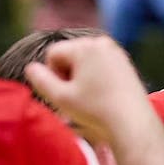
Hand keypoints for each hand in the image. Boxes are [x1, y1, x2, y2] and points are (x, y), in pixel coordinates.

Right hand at [25, 36, 149, 144]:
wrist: (132, 122)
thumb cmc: (95, 110)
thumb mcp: (61, 97)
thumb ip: (40, 80)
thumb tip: (31, 67)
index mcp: (85, 46)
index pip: (53, 53)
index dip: (53, 75)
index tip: (65, 93)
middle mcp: (101, 42)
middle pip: (70, 55)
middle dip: (67, 74)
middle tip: (77, 97)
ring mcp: (116, 51)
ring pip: (85, 61)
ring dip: (81, 77)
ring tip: (89, 97)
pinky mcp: (125, 62)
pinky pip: (100, 64)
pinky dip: (96, 77)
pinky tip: (101, 95)